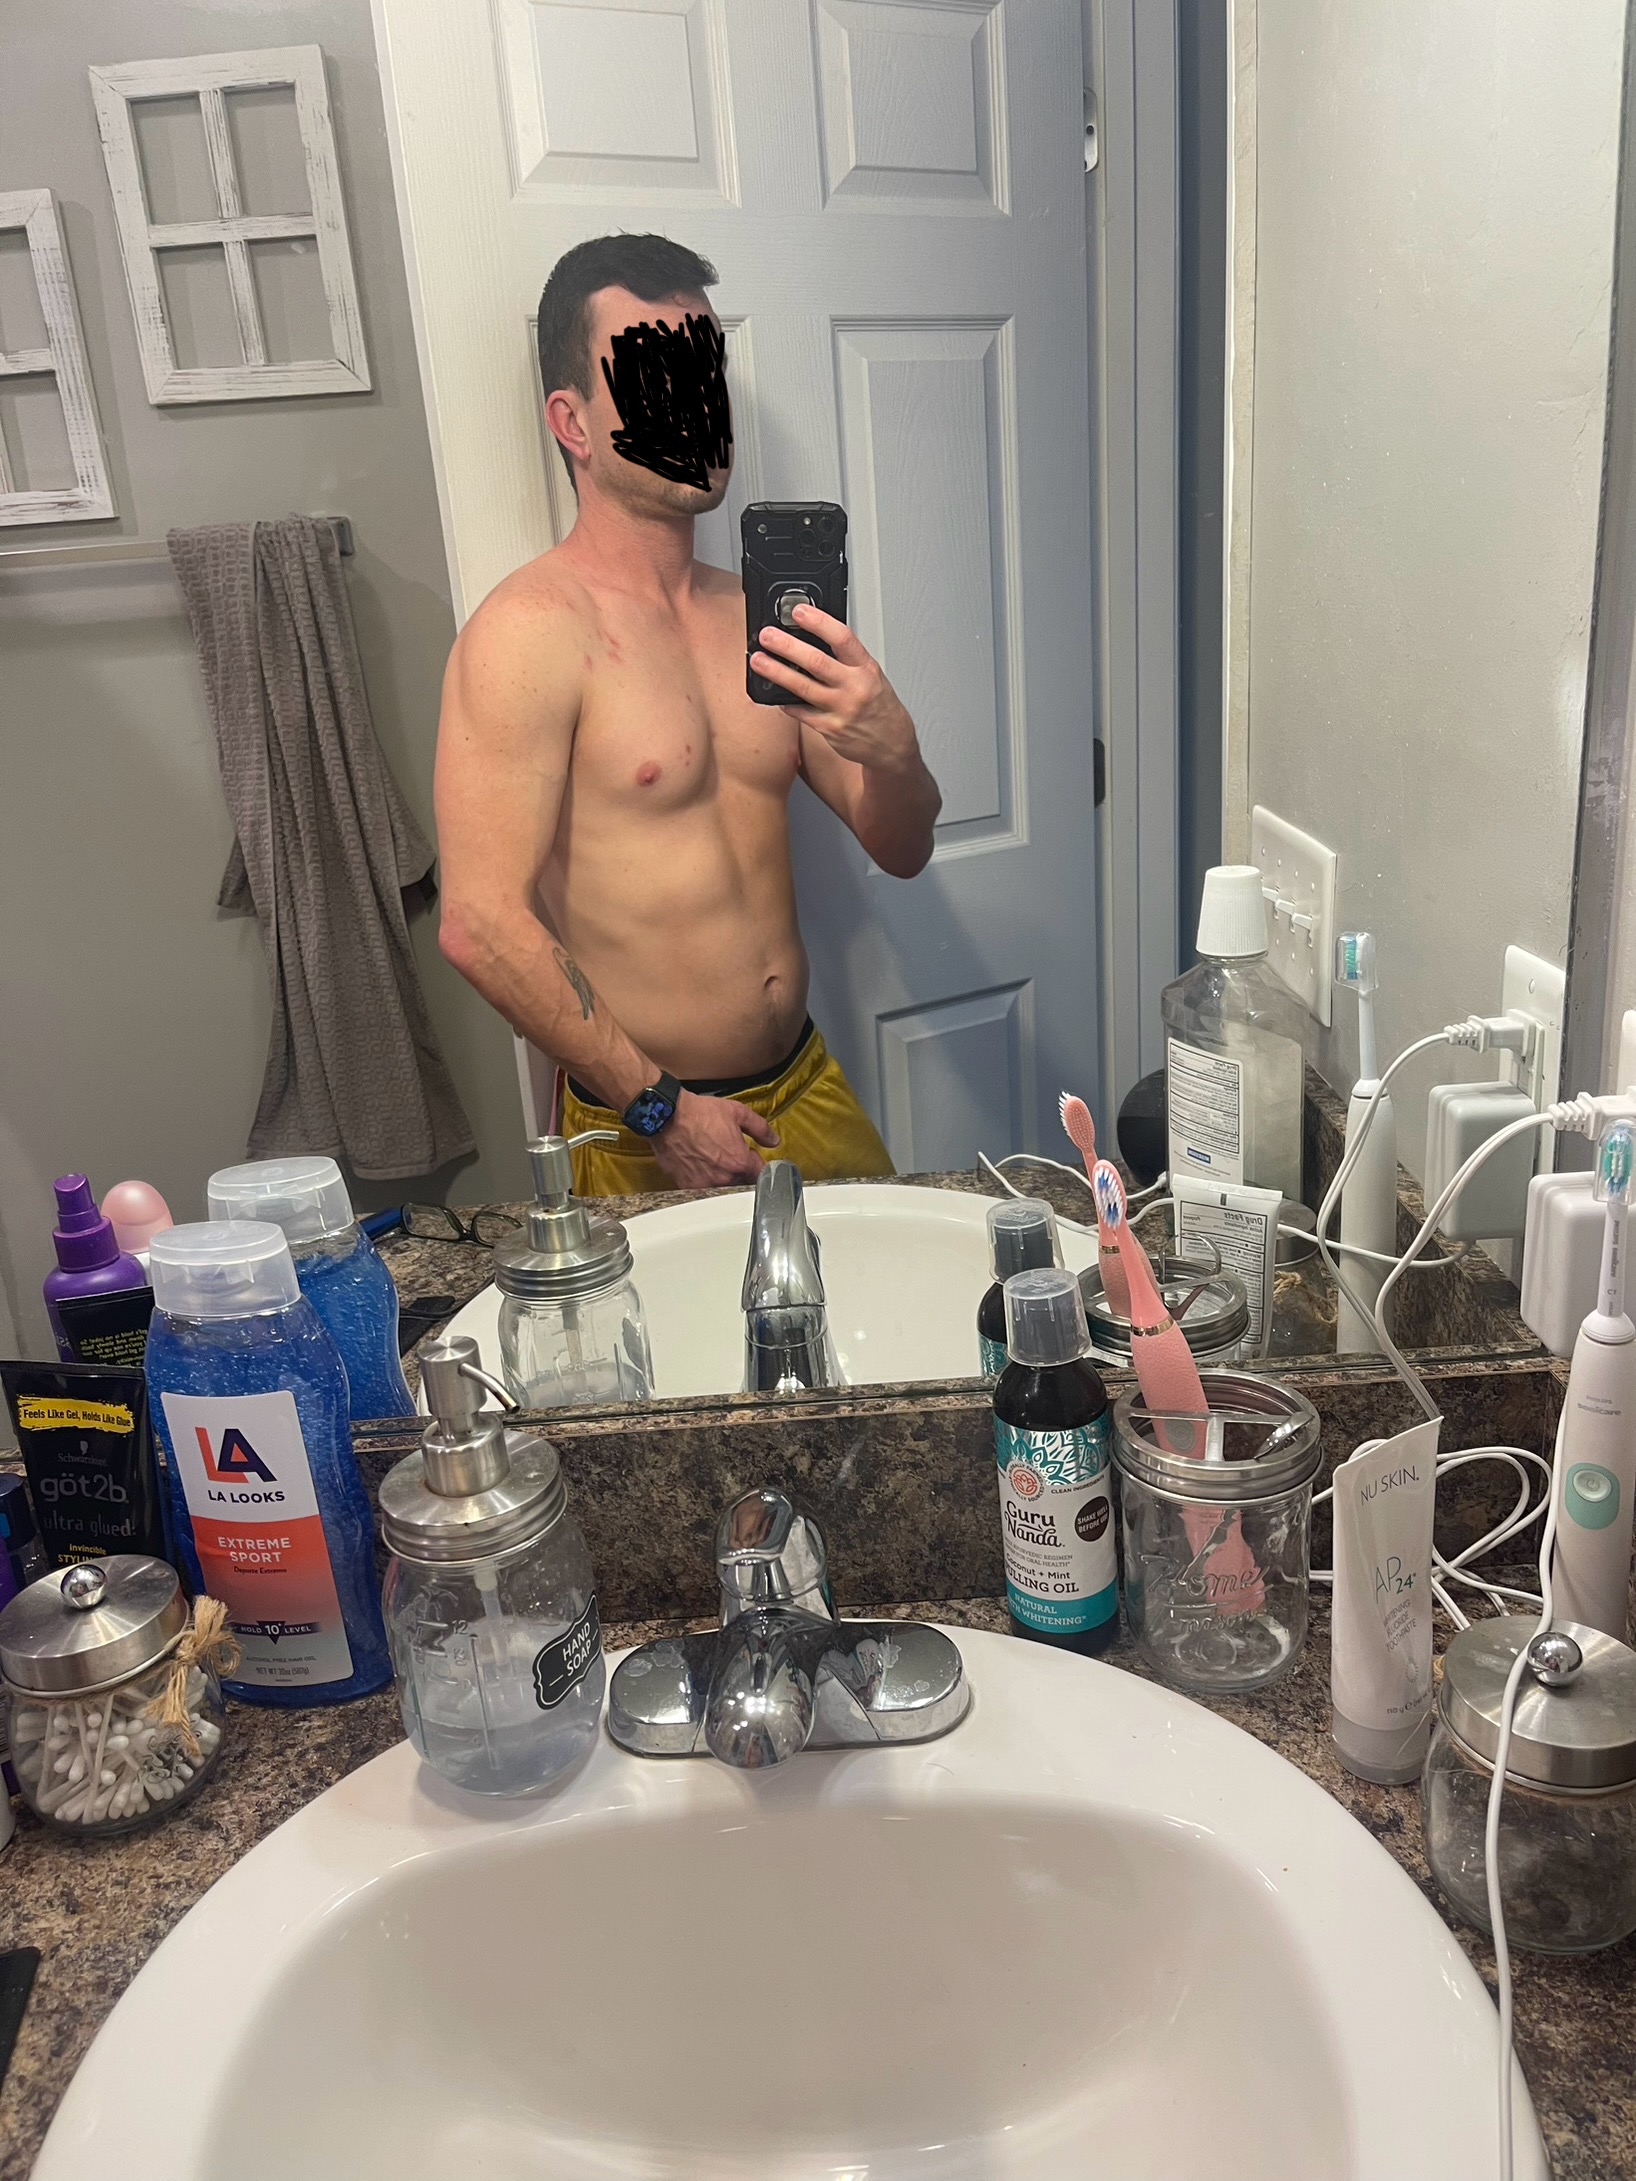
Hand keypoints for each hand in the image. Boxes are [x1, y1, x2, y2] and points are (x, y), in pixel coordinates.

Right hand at [650, 1088, 778, 1186]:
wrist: (667, 1117)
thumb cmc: (699, 1114)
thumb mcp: (737, 1112)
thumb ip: (760, 1128)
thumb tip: (774, 1141)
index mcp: (740, 1162)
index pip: (761, 1175)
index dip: (759, 1165)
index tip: (753, 1159)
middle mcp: (724, 1178)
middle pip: (743, 1185)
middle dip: (743, 1174)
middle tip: (733, 1159)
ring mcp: (705, 1185)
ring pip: (724, 1190)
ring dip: (725, 1180)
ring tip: (716, 1163)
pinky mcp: (687, 1187)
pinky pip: (703, 1191)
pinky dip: (706, 1183)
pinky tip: (701, 1168)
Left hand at [751, 606, 918, 771]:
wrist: (892, 743)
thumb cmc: (880, 706)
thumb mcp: (872, 675)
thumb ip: (846, 659)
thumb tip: (813, 639)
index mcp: (866, 669)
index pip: (842, 638)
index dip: (819, 622)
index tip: (799, 612)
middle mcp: (854, 688)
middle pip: (816, 662)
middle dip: (787, 646)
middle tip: (767, 636)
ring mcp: (841, 710)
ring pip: (803, 687)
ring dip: (776, 672)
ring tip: (759, 660)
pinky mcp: (829, 729)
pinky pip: (801, 713)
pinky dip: (785, 701)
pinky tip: (773, 693)